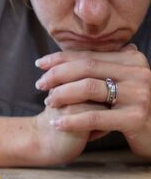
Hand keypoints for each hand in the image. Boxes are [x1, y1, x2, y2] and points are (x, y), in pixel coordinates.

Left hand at [35, 44, 150, 157]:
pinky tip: (57, 123)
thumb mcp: (121, 83)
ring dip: (61, 94)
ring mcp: (139, 95)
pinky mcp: (136, 118)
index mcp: (132, 60)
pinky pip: (94, 117)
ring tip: (48, 102)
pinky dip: (72, 120)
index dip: (60, 58)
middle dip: (57, 74)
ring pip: (88, 88)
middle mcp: (138, 72)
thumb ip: (100, 68)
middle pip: (85, 68)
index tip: (40, 64)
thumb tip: (63, 58)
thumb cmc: (134, 107)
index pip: (88, 55)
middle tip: (39, 84)